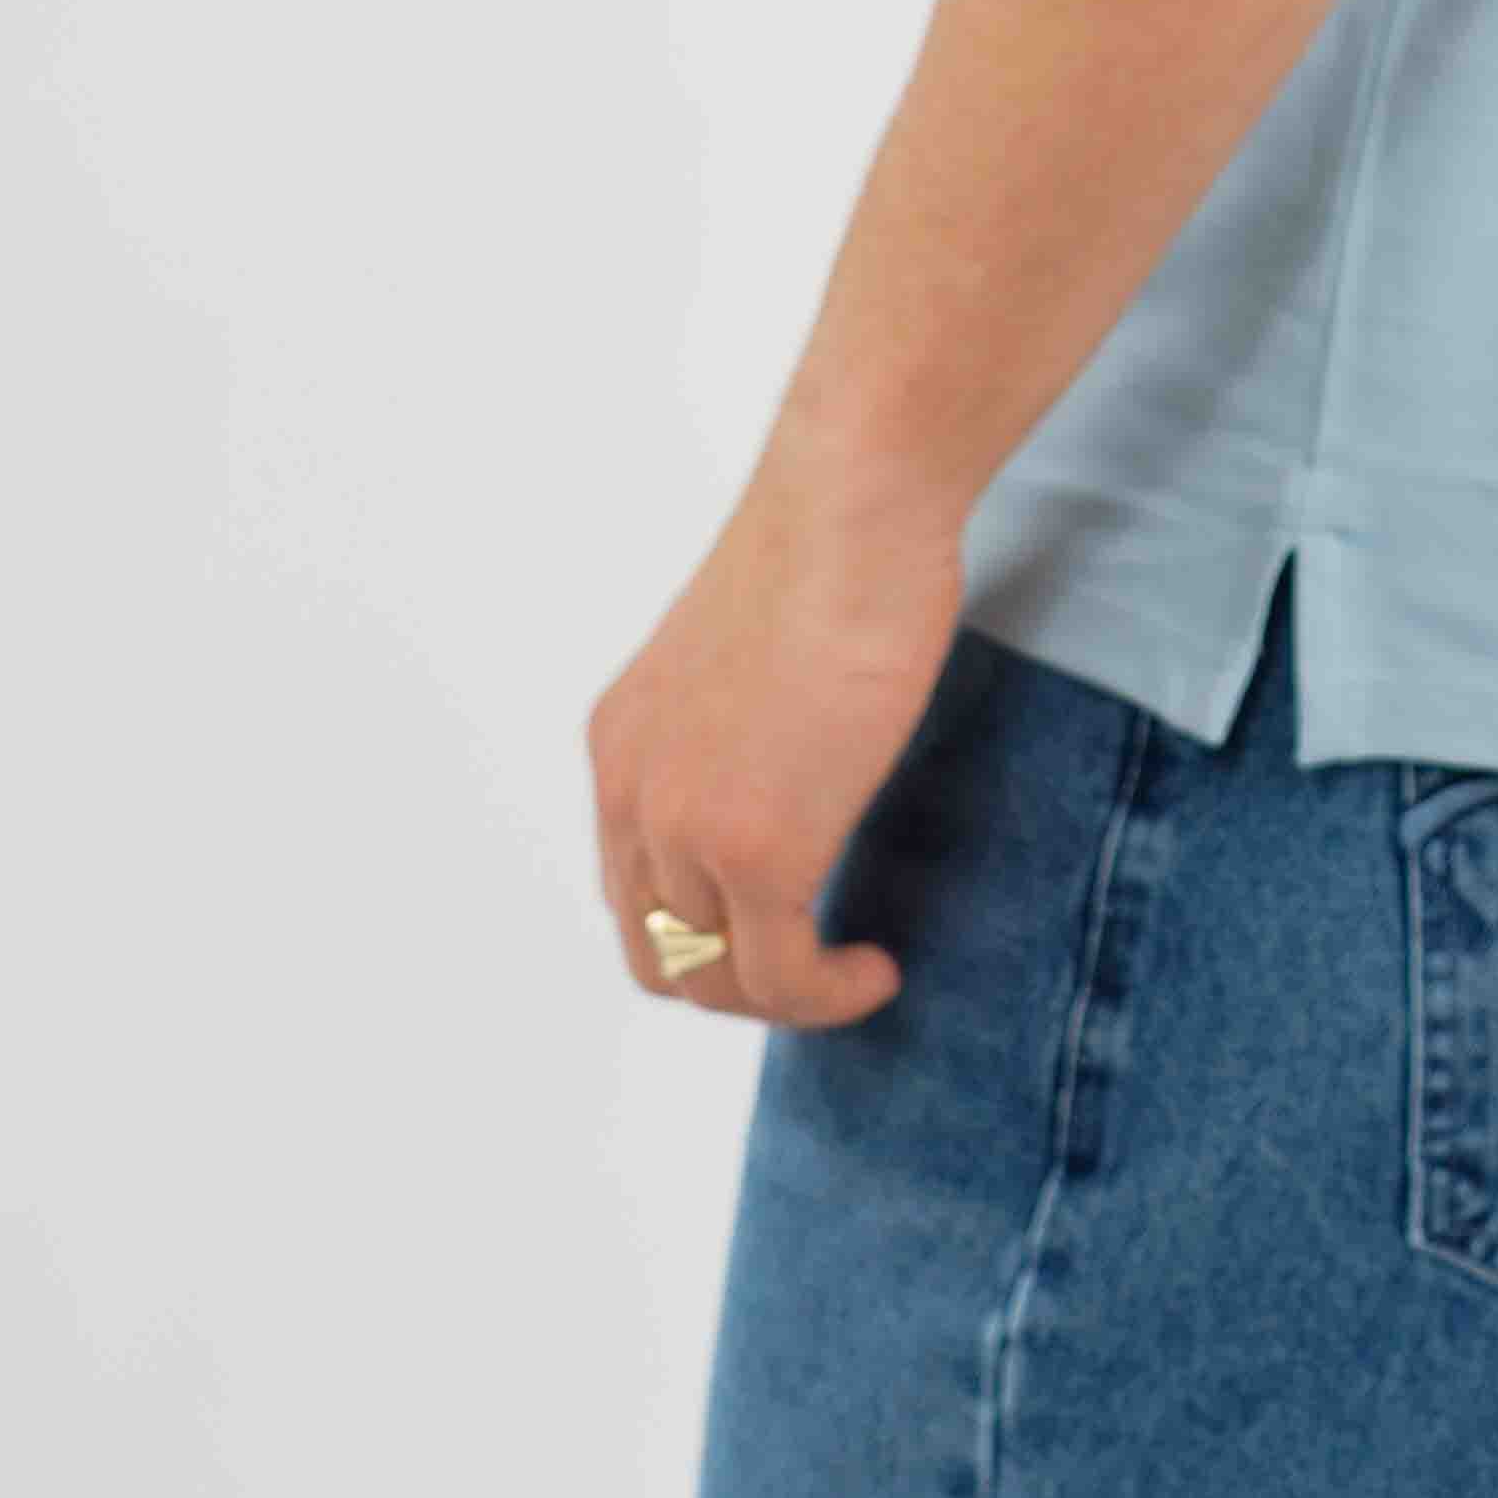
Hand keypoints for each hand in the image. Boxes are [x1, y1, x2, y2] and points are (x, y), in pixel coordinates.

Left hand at [584, 448, 965, 1027]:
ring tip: (851, 973)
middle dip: (733, 978)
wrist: (855, 501)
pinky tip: (874, 970)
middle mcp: (633, 793)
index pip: (633, 888)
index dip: (701, 928)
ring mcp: (688, 827)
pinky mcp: (759, 849)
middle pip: (655, 952)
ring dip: (785, 996)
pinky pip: (782, 977)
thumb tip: (791, 758)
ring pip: (712, 978)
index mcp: (622, 742)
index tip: (778, 921)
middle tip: (815, 961)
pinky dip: (827, 996)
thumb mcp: (749, 652)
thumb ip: (739, 723)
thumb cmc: (836, 540)